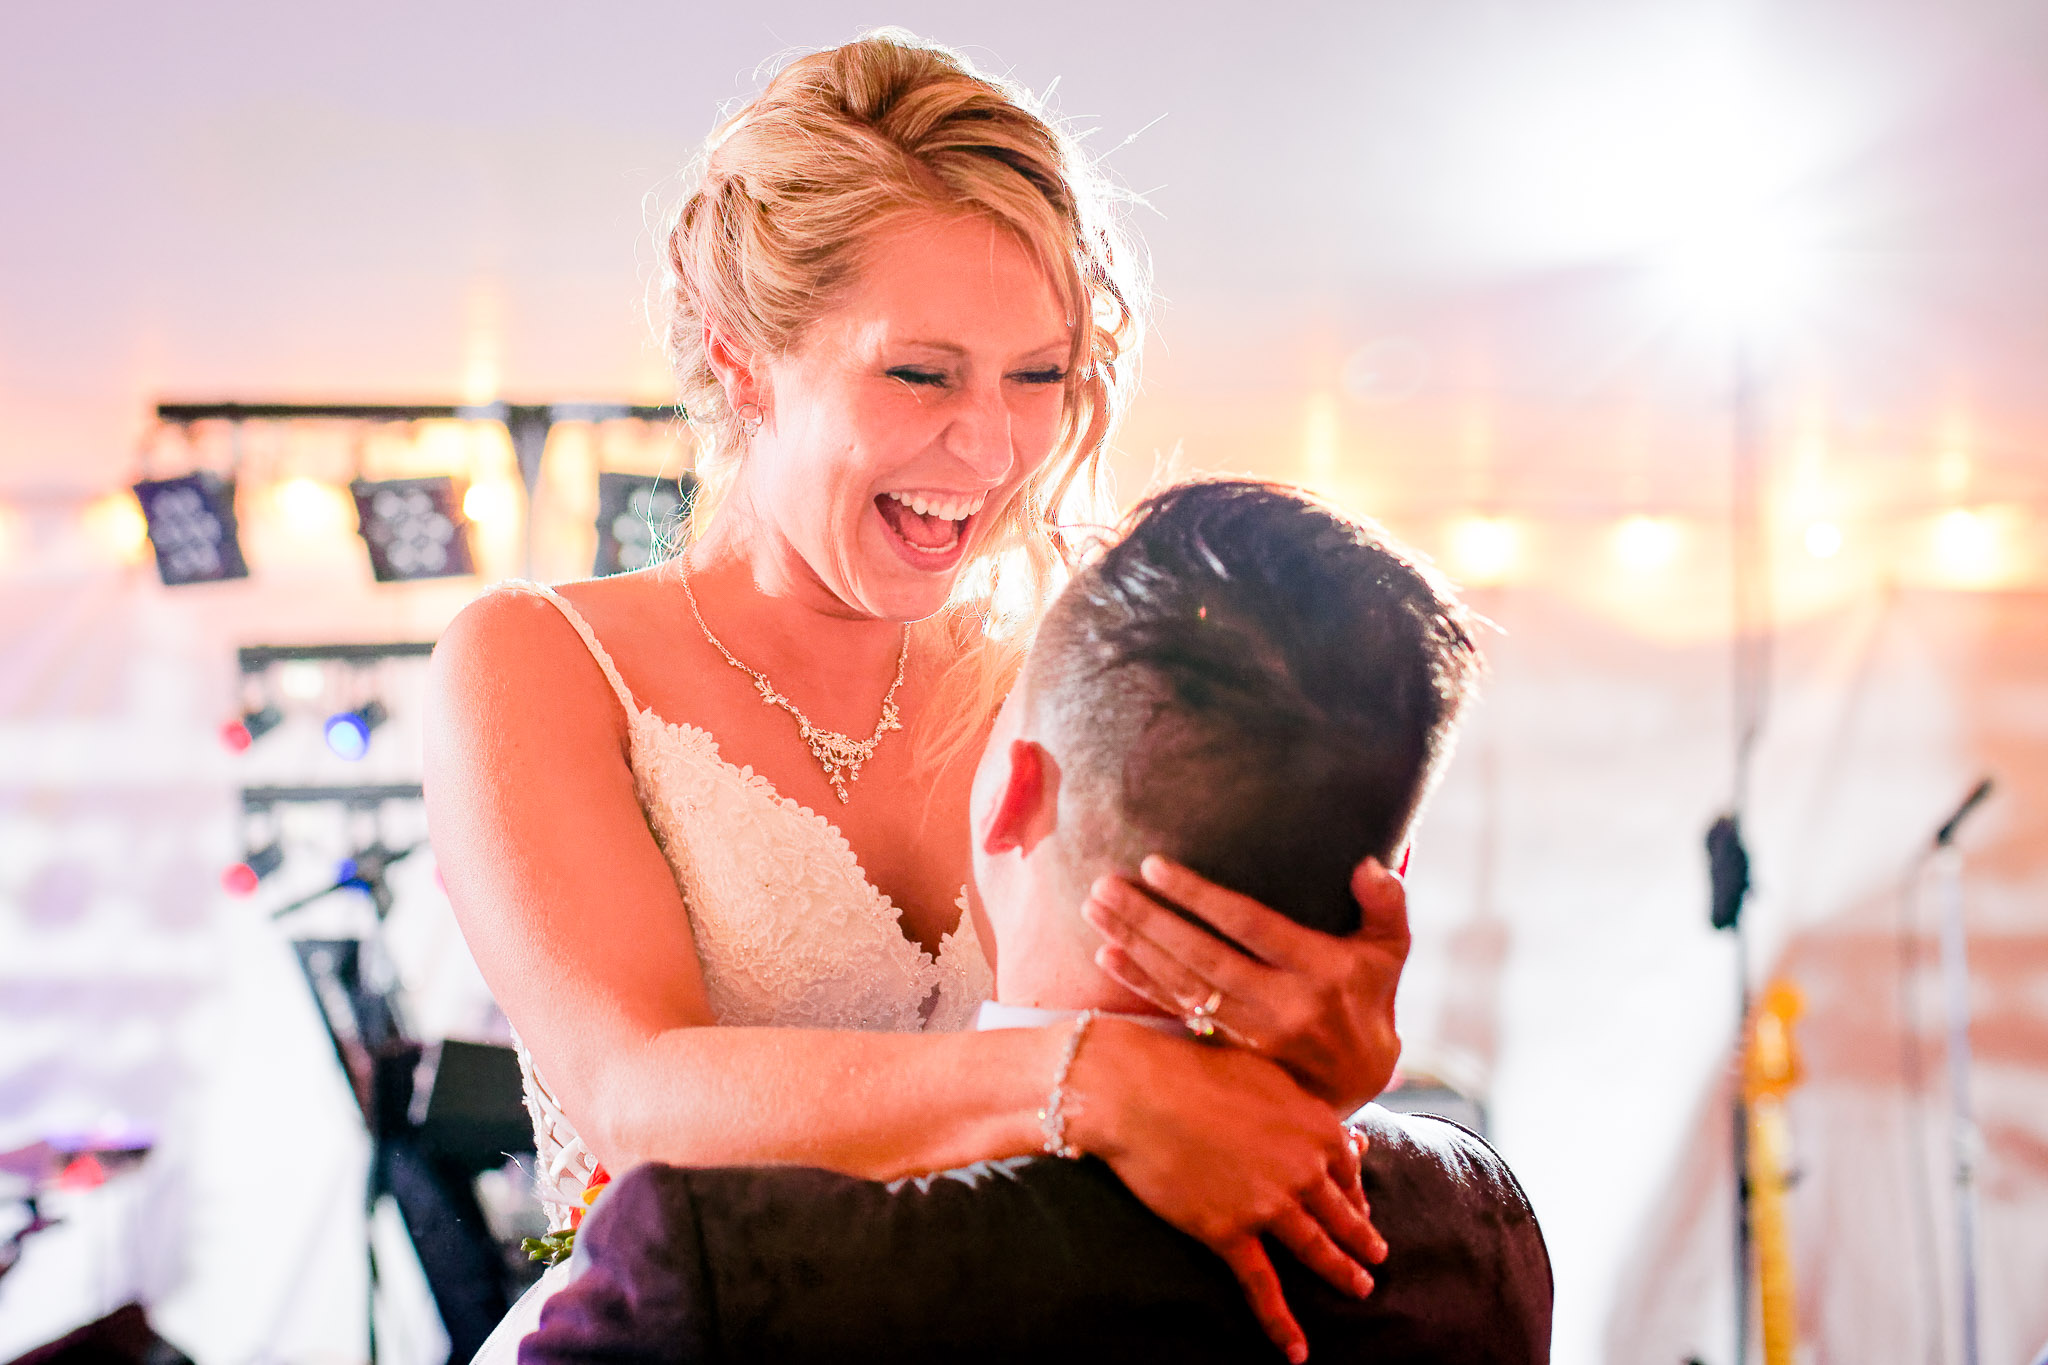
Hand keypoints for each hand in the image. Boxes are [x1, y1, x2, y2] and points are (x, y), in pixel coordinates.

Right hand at [1072, 1021, 1387, 1362]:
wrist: (1139, 1090)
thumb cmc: (1195, 1070)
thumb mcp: (1264, 1075)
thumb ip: (1304, 1108)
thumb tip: (1341, 1132)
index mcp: (1317, 1126)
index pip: (1349, 1169)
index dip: (1356, 1192)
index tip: (1360, 1207)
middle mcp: (1304, 1169)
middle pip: (1343, 1214)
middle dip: (1362, 1238)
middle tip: (1378, 1257)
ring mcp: (1268, 1204)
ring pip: (1317, 1249)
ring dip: (1343, 1273)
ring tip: (1361, 1289)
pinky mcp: (1229, 1232)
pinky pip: (1262, 1286)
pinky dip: (1281, 1323)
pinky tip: (1296, 1351)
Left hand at [1084, 855, 1410, 1110]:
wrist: (1362, 1079)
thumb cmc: (1370, 995)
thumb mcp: (1390, 949)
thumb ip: (1386, 903)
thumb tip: (1366, 863)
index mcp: (1321, 970)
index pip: (1249, 926)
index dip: (1199, 896)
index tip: (1154, 865)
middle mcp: (1285, 1005)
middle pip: (1202, 958)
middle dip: (1148, 920)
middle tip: (1104, 886)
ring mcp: (1255, 1034)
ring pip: (1184, 986)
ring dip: (1135, 947)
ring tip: (1095, 911)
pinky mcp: (1233, 1053)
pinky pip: (1179, 1014)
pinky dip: (1140, 986)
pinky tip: (1106, 956)